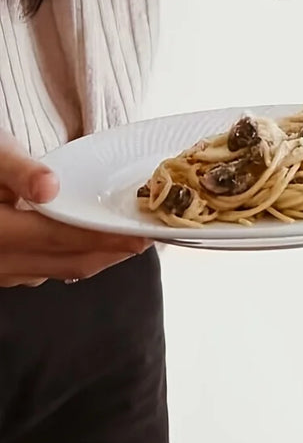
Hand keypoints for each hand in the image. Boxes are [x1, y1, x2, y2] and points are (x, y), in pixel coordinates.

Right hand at [0, 132, 149, 286]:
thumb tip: (48, 187)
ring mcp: (0, 269)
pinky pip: (47, 271)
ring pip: (60, 271)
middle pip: (67, 262)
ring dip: (98, 257)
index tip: (140, 236)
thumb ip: (18, 171)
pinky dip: (76, 257)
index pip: (59, 238)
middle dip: (112, 251)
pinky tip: (95, 241)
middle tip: (148, 236)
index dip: (103, 238)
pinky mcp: (5, 269)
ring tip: (129, 238)